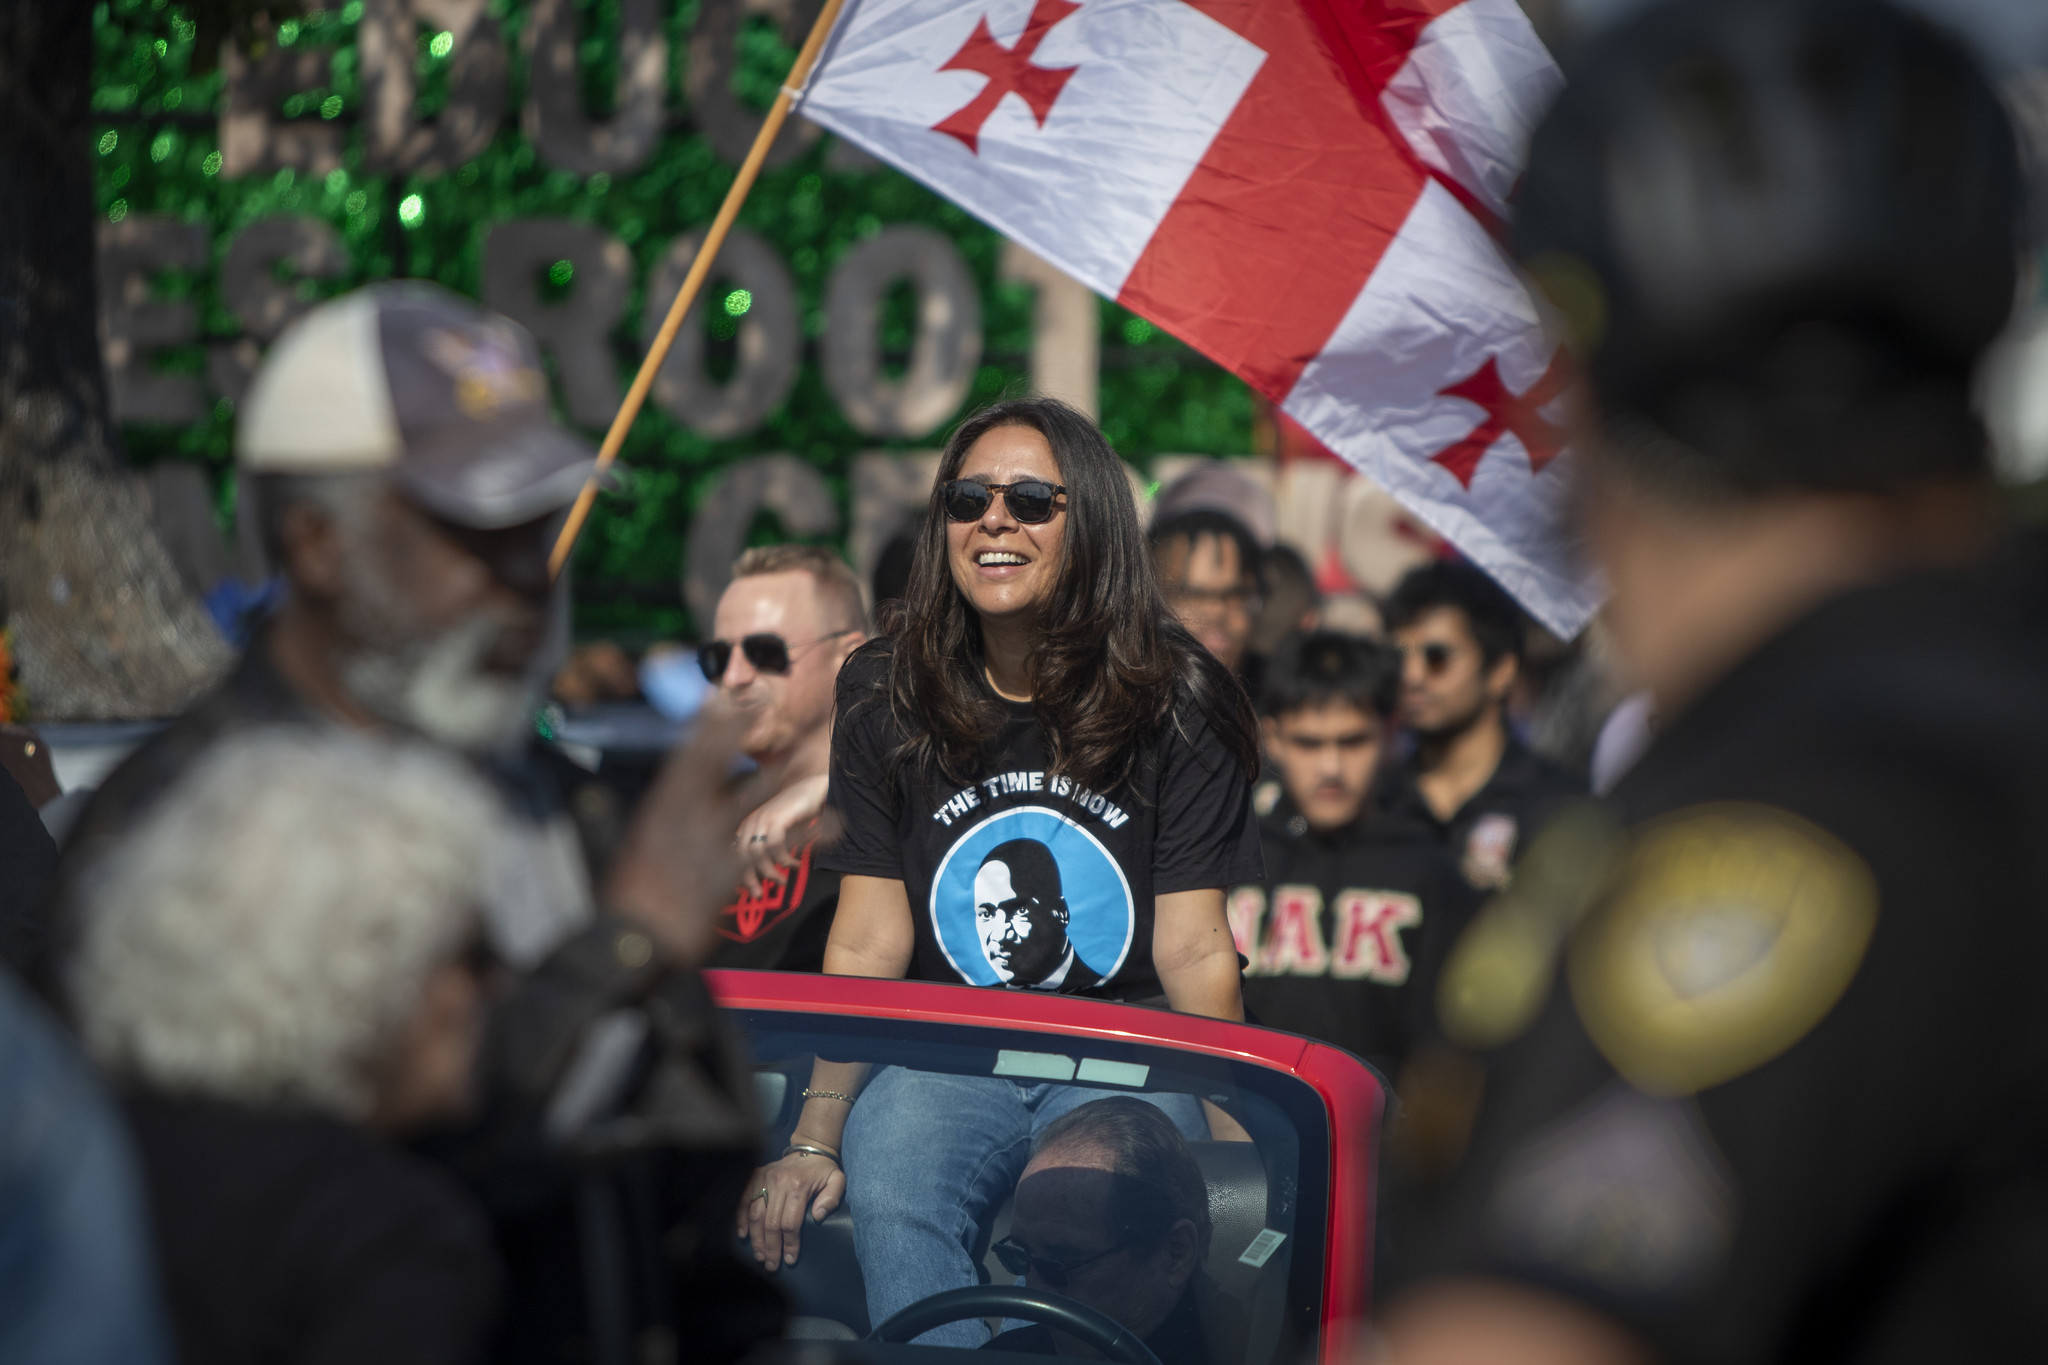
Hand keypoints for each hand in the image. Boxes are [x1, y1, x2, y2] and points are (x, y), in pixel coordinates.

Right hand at [604, 699, 782, 964]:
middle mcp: (683, 819)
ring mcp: (707, 844)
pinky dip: (806, 836)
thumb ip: (630, 819)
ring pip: (749, 798)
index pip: (683, 758)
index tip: (717, 700)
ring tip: (801, 752)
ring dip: (777, 774)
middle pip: (714, 765)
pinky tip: (832, 824)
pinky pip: (775, 847)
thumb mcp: (626, 851)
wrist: (633, 941)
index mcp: (658, 811)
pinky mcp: (729, 872)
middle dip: (736, 732)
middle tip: (758, 703)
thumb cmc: (626, 900)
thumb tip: (597, 794)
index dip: (703, 727)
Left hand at [736, 773, 831, 893]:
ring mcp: (763, 818)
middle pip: (740, 856)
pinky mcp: (777, 817)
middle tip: (759, 894)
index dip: (740, 874)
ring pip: (756, 853)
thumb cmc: (798, 813)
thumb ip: (770, 850)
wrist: (814, 789)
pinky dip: (784, 859)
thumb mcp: (780, 834)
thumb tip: (766, 875)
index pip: (735, 855)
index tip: (751, 891)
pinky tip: (794, 865)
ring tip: (782, 881)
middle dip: (749, 878)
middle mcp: (751, 821)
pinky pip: (774, 845)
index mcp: (748, 826)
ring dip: (770, 871)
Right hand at [736, 1151, 845, 1270]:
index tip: (790, 1259)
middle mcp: (778, 1182)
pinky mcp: (756, 1176)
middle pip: (771, 1222)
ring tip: (760, 1256)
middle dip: (771, 1247)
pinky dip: (741, 1218)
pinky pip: (744, 1199)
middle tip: (772, 1265)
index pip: (791, 1222)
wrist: (810, 1148)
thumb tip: (819, 1217)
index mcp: (798, 1185)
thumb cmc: (824, 1170)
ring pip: (756, 1214)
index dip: (790, 1243)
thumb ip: (832, 1198)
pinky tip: (743, 1235)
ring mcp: (764, 1178)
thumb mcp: (837, 1180)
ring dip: (756, 1238)